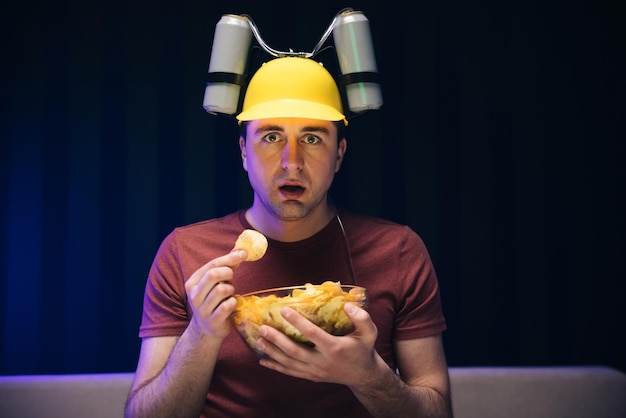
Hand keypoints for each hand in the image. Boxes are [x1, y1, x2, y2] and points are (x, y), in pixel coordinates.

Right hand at [184, 250, 247, 339]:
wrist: (207, 331)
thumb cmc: (214, 301)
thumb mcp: (215, 283)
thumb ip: (226, 266)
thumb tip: (241, 249)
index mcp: (192, 282)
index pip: (212, 265)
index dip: (229, 258)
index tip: (244, 253)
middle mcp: (194, 295)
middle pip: (214, 274)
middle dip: (228, 273)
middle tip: (232, 278)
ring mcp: (202, 310)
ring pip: (222, 289)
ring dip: (231, 290)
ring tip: (229, 294)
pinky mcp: (213, 321)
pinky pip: (228, 305)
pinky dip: (233, 302)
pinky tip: (231, 304)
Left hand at [256, 303, 378, 385]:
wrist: (363, 375)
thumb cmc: (364, 349)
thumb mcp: (369, 332)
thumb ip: (362, 318)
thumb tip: (348, 306)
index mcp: (334, 348)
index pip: (312, 334)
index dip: (297, 322)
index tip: (284, 310)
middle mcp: (322, 361)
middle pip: (295, 351)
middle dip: (277, 339)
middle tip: (264, 327)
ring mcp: (315, 371)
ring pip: (289, 363)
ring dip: (272, 352)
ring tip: (259, 340)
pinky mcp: (311, 376)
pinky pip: (290, 372)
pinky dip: (276, 366)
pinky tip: (263, 360)